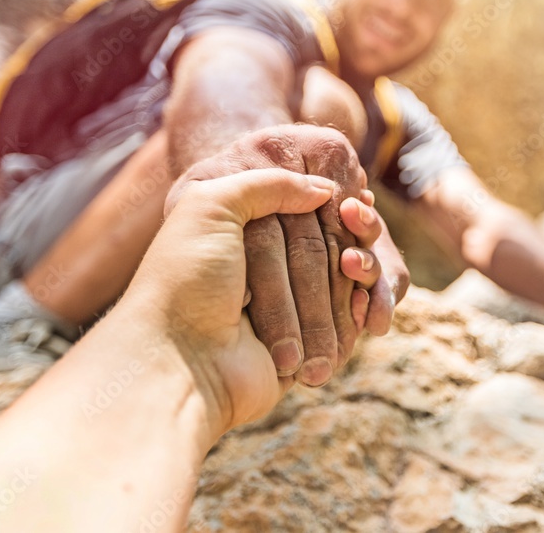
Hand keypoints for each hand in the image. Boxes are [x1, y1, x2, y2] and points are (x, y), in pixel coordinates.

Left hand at [165, 124, 404, 386]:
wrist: (178, 360)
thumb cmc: (186, 279)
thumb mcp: (211, 205)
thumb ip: (267, 183)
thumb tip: (322, 189)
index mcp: (237, 237)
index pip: (300, 214)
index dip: (330, 208)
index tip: (354, 200)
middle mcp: (258, 273)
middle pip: (323, 250)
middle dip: (344, 243)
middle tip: (354, 239)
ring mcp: (283, 312)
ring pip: (337, 287)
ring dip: (352, 278)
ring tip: (355, 265)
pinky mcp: (302, 349)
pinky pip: (342, 327)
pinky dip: (355, 314)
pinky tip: (364, 304)